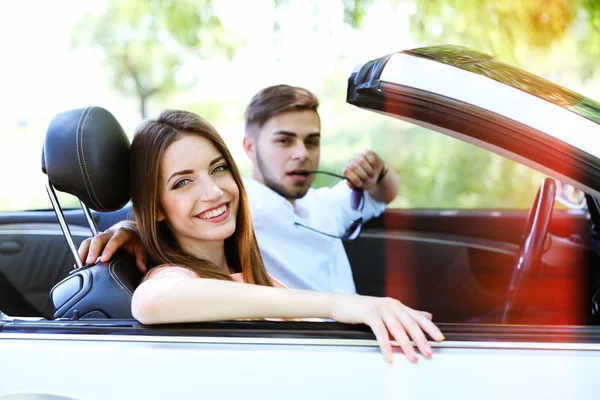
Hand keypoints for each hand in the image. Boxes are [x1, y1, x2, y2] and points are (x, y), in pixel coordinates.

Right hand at [77, 221, 146, 272]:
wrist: (130, 231)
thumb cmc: (135, 240)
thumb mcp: (141, 247)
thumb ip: (142, 257)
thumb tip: (142, 269)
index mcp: (122, 233)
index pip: (114, 241)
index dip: (108, 249)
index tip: (103, 260)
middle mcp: (109, 233)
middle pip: (97, 239)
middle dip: (92, 251)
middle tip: (89, 263)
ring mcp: (101, 237)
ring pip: (88, 241)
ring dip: (83, 253)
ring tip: (81, 265)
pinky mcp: (95, 241)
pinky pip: (85, 245)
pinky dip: (81, 254)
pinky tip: (79, 265)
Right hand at [329, 295, 443, 362]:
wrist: (341, 304)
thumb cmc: (363, 309)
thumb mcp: (387, 310)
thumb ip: (406, 314)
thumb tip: (427, 316)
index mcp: (397, 305)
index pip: (418, 317)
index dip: (430, 328)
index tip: (440, 339)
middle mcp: (391, 305)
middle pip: (410, 323)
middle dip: (421, 340)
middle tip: (428, 352)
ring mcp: (380, 308)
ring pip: (397, 329)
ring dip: (406, 345)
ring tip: (412, 357)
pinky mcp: (369, 313)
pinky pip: (380, 332)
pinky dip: (386, 345)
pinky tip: (389, 356)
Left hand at [342, 150, 384, 190]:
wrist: (376, 175)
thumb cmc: (366, 181)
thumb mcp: (360, 187)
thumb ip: (353, 186)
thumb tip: (348, 183)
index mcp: (347, 170)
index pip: (346, 171)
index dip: (354, 178)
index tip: (360, 184)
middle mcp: (351, 162)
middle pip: (353, 166)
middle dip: (362, 175)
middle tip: (368, 179)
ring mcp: (358, 156)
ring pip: (361, 161)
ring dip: (368, 170)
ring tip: (372, 174)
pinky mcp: (366, 152)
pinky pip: (367, 154)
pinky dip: (371, 161)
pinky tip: (373, 166)